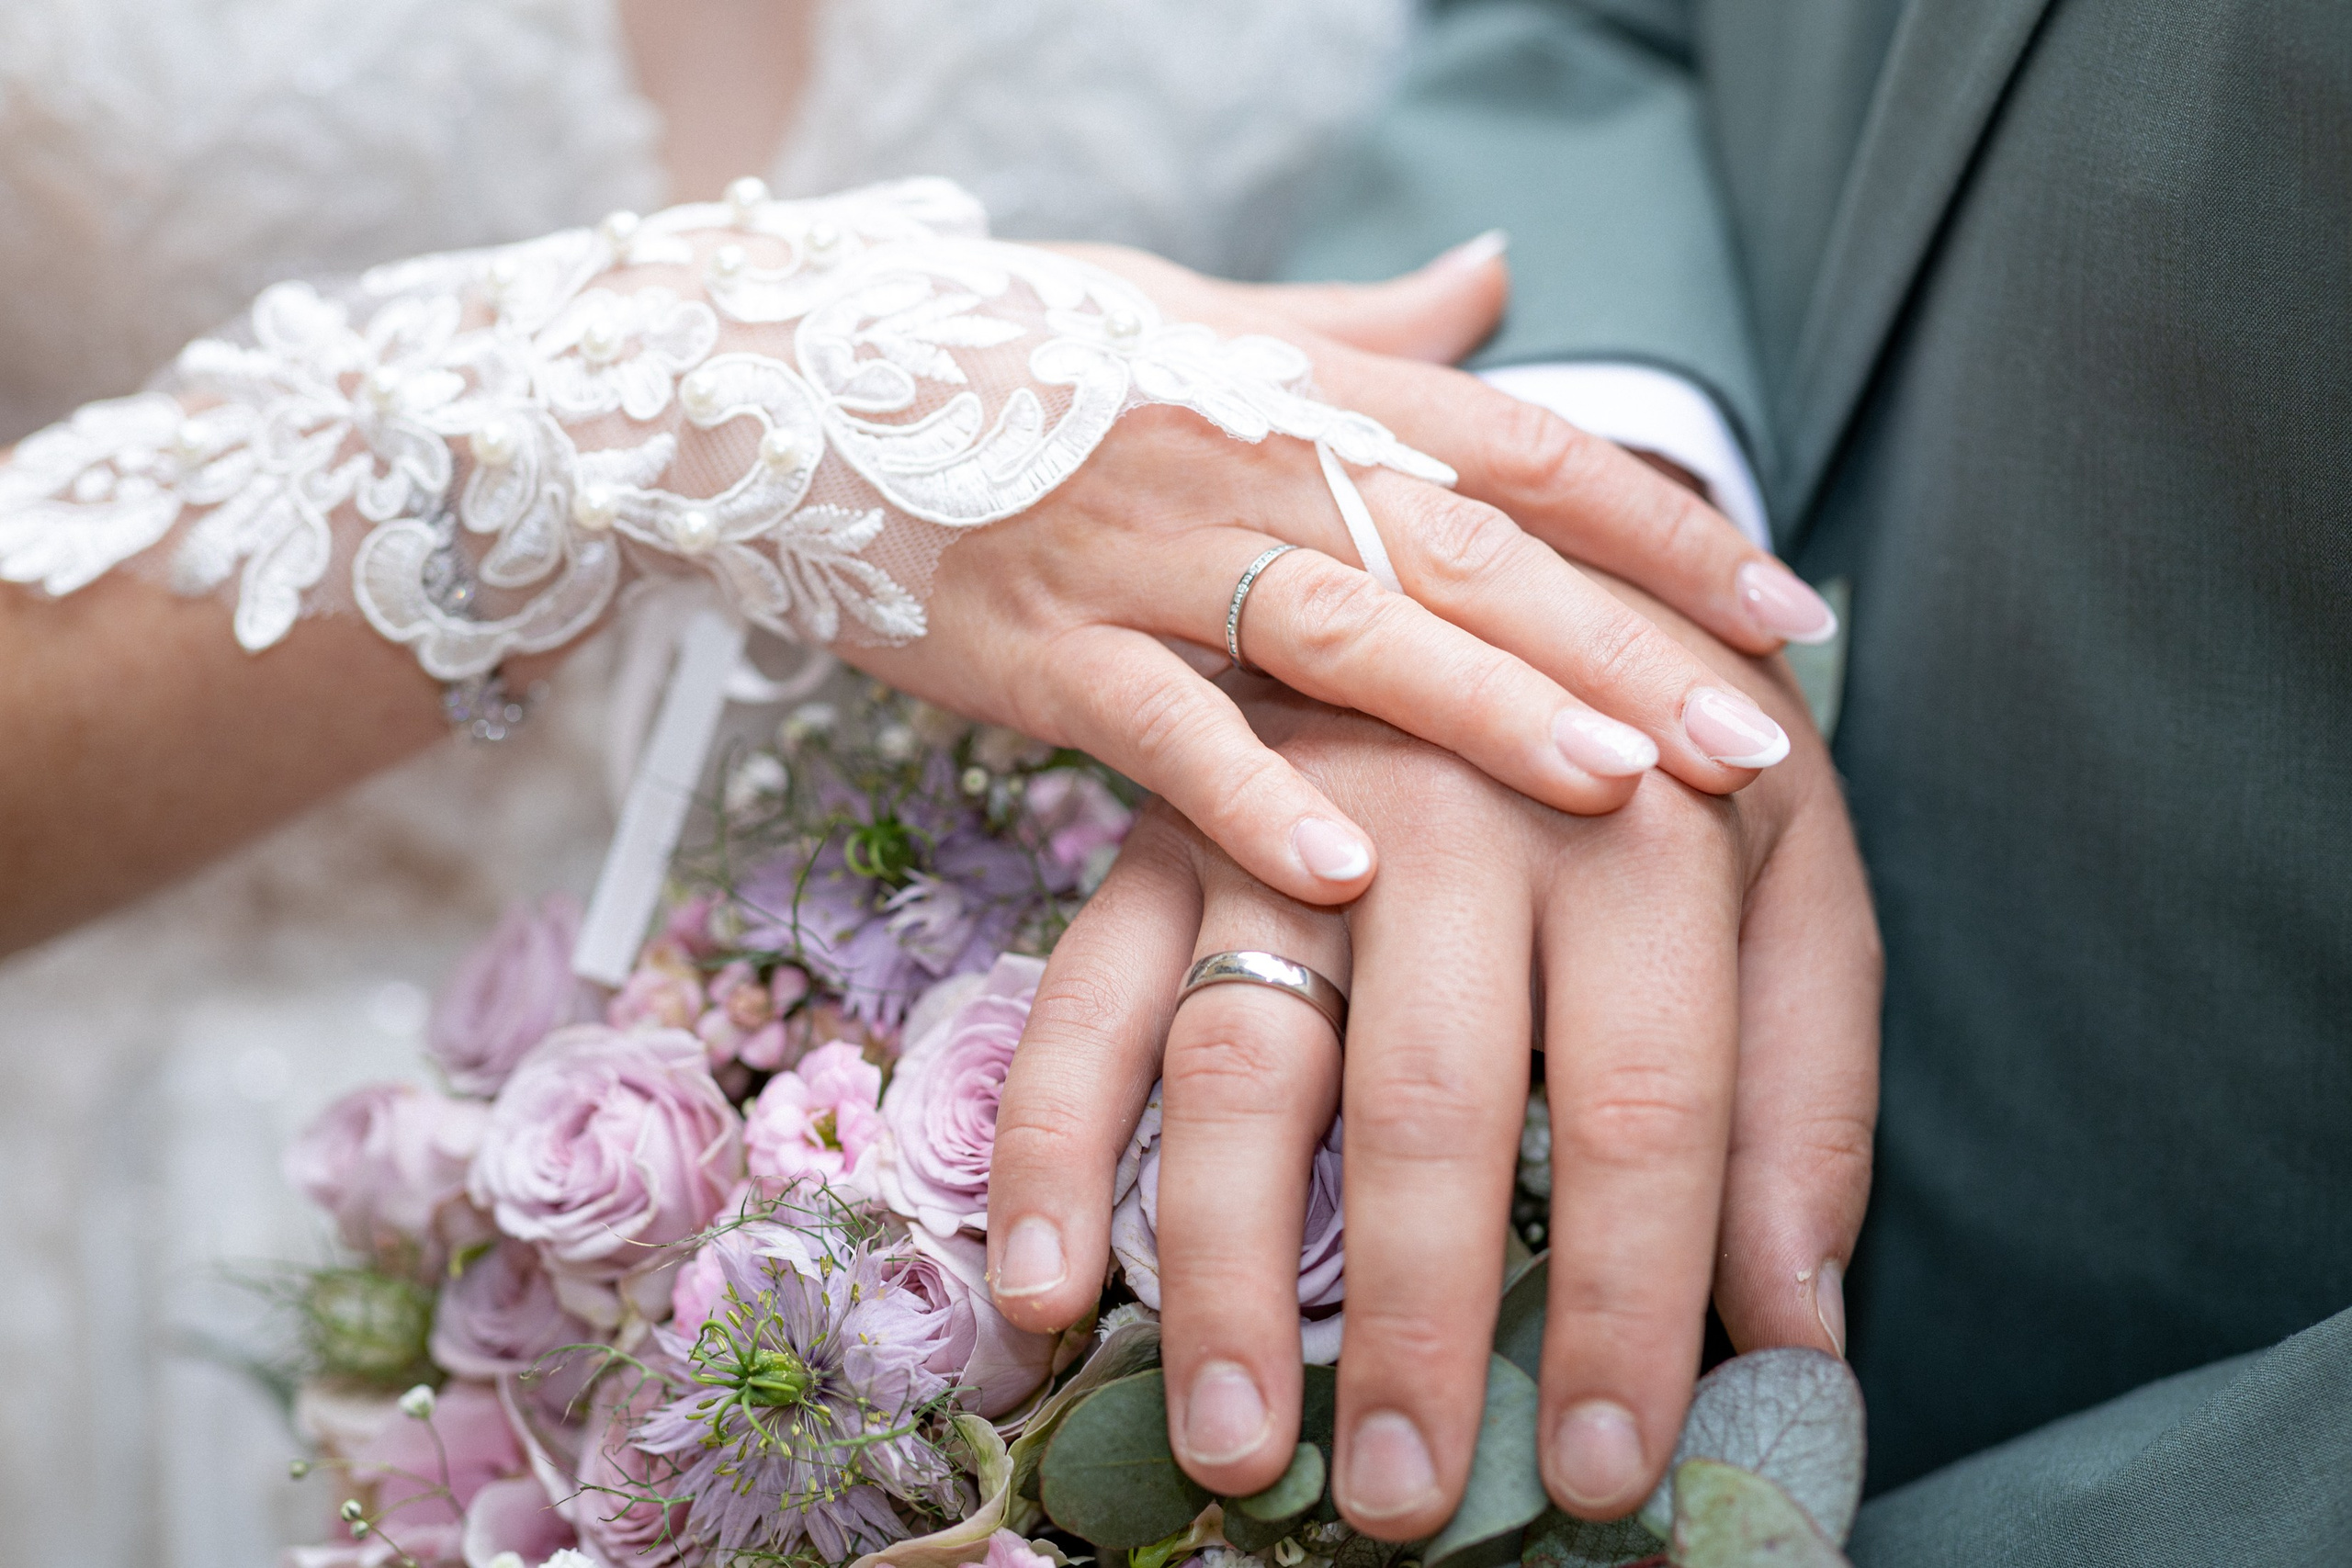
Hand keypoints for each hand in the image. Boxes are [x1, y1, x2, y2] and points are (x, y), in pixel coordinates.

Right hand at [848, 241, 1833, 910]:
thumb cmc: (1013, 353)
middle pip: (1464, 547)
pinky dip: (1254, 793)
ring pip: (1337, 624)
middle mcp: (1238, 456)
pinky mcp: (1032, 648)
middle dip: (1622, 643)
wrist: (781, 376)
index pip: (1517, 449)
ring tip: (1619, 788)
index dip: (1660, 526)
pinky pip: (1158, 725)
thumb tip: (1503, 276)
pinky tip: (1353, 870)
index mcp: (1296, 383)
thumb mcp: (1194, 313)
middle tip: (1757, 740)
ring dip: (1485, 709)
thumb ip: (1361, 325)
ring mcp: (1133, 552)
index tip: (1784, 608)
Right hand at [983, 580, 1879, 1533]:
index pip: (1643, 1103)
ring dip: (1222, 1271)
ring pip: (1240, 1064)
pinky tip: (1041, 1290)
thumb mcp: (1797, 877)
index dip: (1636, 1303)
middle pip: (1430, 1102)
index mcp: (1636, 820)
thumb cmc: (1679, 755)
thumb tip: (1796, 1331)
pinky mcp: (1160, 830)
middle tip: (1408, 1500)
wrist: (1522, 550)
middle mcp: (1450, 805)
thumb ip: (1808, 1089)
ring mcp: (1281, 811)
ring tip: (1235, 1447)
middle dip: (1423, 1324)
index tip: (1615, 1468)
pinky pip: (1080, 1000)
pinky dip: (1046, 1147)